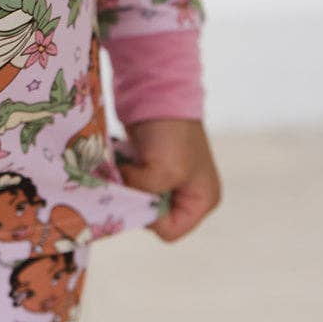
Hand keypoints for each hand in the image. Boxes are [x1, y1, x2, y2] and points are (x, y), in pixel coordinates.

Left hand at [116, 117, 222, 241]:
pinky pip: (131, 181)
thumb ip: (144, 194)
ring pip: (138, 198)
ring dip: (126, 185)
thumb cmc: (171, 132)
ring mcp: (169, 178)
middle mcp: (188, 193)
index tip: (141, 191)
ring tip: (122, 167)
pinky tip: (119, 160)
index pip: (170, 231)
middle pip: (152, 216)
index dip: (150, 217)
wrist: (159, 90)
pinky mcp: (150, 164)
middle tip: (125, 179)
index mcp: (203, 200)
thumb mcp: (163, 171)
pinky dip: (122, 174)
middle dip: (135, 199)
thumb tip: (120, 193)